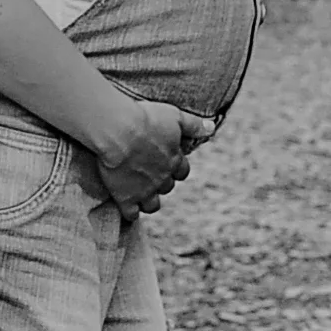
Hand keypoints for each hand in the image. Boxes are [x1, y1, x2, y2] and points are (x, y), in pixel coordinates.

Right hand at [91, 99, 215, 219]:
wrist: (119, 131)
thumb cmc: (146, 119)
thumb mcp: (174, 116)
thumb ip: (194, 125)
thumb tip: (212, 128)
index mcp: (174, 160)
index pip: (182, 171)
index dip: (175, 168)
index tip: (166, 163)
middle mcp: (162, 178)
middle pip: (166, 187)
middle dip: (160, 182)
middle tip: (147, 173)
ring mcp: (144, 190)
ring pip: (152, 205)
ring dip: (148, 200)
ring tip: (137, 194)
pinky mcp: (126, 198)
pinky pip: (131, 214)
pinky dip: (129, 212)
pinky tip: (124, 205)